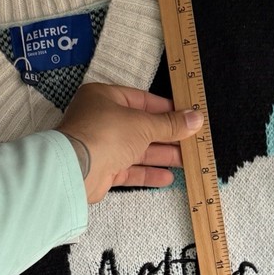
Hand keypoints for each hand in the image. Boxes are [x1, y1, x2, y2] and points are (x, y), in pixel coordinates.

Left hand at [55, 81, 203, 203]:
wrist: (76, 169)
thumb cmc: (106, 134)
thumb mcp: (143, 124)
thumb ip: (170, 124)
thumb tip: (196, 118)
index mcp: (105, 97)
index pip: (142, 100)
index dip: (167, 109)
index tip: (188, 117)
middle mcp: (101, 120)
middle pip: (141, 126)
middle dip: (167, 135)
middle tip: (192, 141)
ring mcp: (102, 146)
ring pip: (137, 149)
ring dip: (161, 155)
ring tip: (186, 161)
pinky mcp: (103, 169)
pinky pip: (129, 170)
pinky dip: (147, 173)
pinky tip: (167, 177)